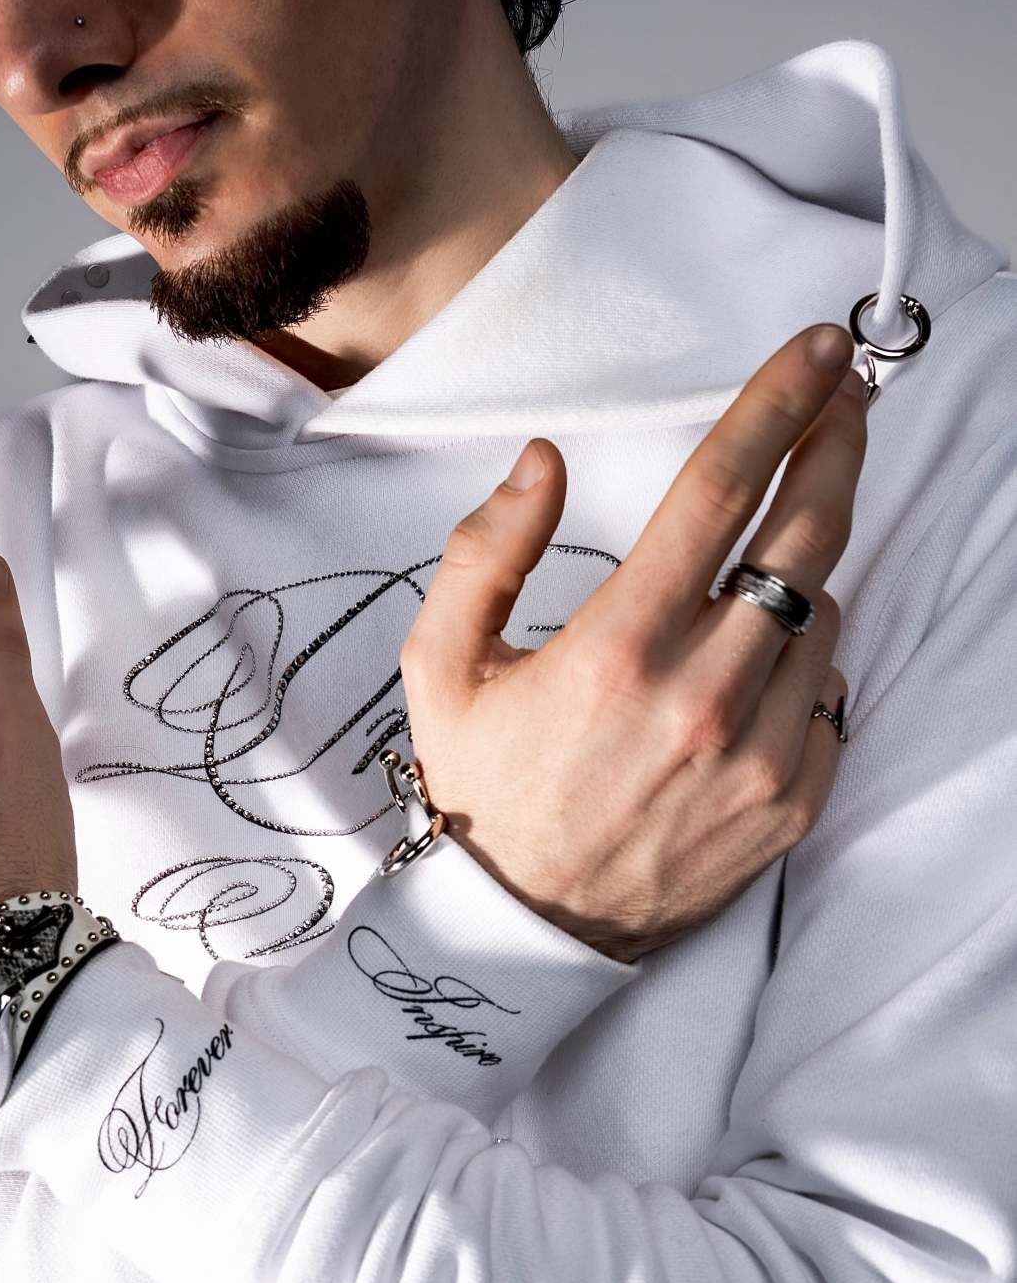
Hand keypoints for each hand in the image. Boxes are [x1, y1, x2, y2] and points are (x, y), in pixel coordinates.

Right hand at [398, 323, 868, 961]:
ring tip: (730, 607)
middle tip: (842, 402)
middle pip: (808, 532)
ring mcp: (758, 754)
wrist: (527, 932)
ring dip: (791, 586)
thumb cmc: (483, 791)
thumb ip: (483, 553)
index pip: (721, 488)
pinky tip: (743, 681)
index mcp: (616, 649)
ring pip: (820, 613)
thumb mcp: (439, 668)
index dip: (779, 401)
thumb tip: (543, 464)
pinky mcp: (792, 801)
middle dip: (836, 444)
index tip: (820, 351)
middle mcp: (701, 696)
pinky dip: (798, 668)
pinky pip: (829, 692)